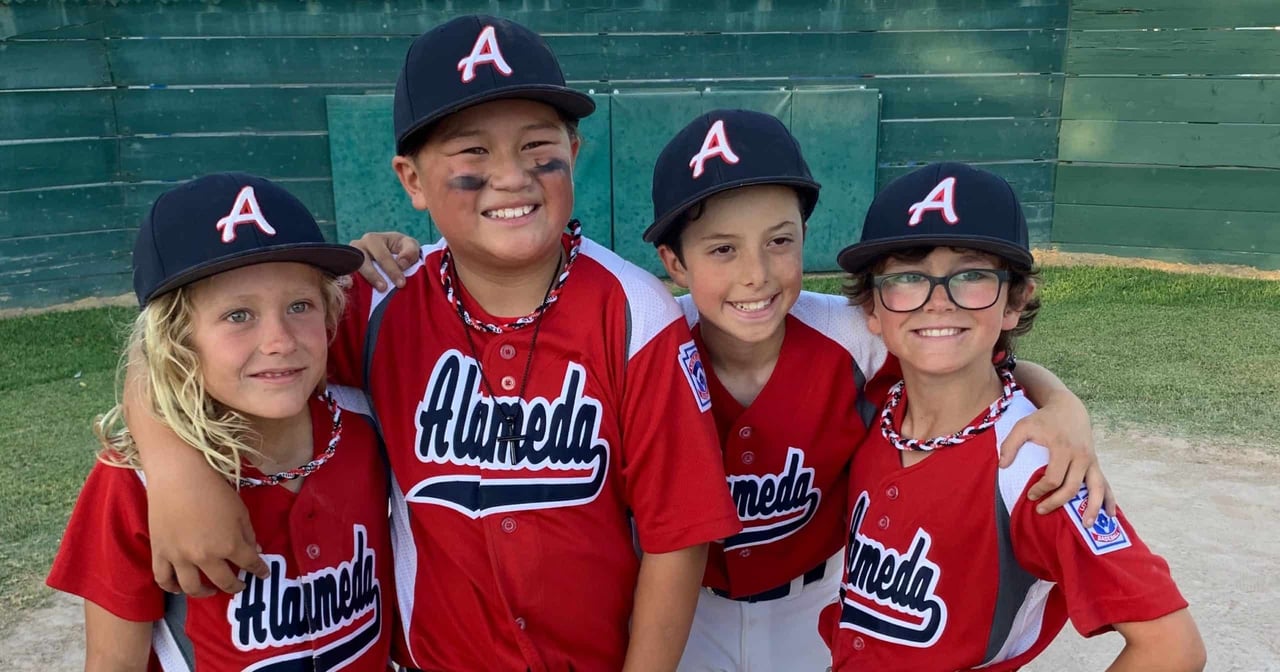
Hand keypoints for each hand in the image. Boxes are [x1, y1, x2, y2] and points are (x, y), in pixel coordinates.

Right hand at [147, 472, 268, 595]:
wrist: (177, 476)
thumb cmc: (214, 489)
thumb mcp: (240, 510)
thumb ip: (248, 534)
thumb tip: (254, 551)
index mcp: (229, 545)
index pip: (250, 564)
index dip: (259, 571)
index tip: (262, 574)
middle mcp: (205, 557)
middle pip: (223, 582)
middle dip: (235, 586)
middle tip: (239, 585)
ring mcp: (180, 558)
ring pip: (192, 588)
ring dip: (204, 593)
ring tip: (210, 590)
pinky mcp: (159, 553)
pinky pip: (163, 580)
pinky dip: (172, 587)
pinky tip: (179, 588)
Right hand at [349, 231, 420, 290]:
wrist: (390, 254)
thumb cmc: (401, 249)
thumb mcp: (409, 246)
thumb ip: (410, 252)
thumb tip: (402, 263)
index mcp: (373, 239)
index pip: (382, 256)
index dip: (392, 270)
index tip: (401, 283)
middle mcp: (358, 247)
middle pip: (364, 262)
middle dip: (374, 276)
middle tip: (384, 288)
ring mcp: (349, 259)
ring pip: (352, 269)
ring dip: (362, 280)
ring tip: (373, 291)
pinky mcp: (345, 270)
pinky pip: (345, 277)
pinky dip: (349, 284)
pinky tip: (356, 291)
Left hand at [999, 403, 1115, 526]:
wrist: (1068, 408)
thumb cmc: (1043, 419)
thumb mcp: (1023, 426)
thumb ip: (1010, 445)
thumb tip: (1002, 466)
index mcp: (1062, 448)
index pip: (1053, 478)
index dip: (1041, 490)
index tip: (1030, 495)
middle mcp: (1080, 456)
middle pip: (1072, 487)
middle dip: (1057, 502)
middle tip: (1041, 511)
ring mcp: (1091, 460)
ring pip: (1096, 488)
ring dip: (1093, 508)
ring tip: (1087, 525)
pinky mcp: (1096, 463)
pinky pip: (1105, 483)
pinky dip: (1110, 499)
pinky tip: (1111, 515)